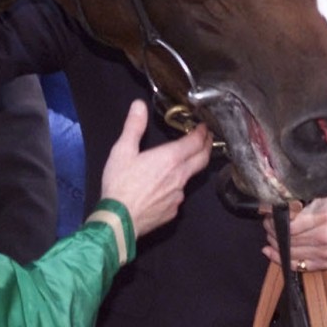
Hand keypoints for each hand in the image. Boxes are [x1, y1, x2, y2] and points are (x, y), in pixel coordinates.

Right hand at [99, 100, 210, 237]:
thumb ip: (134, 126)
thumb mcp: (122, 150)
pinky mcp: (172, 211)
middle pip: (202, 159)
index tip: (203, 127)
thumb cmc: (120, 184)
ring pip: (189, 178)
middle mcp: (180, 176)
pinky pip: (178, 195)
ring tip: (182, 162)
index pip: (195, 142)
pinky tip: (164, 187)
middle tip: (206, 138)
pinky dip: (176, 187)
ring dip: (189, 168)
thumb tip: (139, 105)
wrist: (119, 220)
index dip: (202, 132)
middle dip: (207, 146)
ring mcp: (178, 196)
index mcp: (170, 158)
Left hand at [261, 193, 326, 270]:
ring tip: (270, 234)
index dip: (274, 220)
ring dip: (275, 243)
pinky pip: (299, 265)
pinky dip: (282, 259)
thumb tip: (281, 197)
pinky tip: (271, 252)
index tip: (268, 214)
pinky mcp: (326, 263)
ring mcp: (325, 254)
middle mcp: (323, 238)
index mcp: (323, 218)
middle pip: (287, 239)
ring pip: (290, 252)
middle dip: (272, 230)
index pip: (289, 224)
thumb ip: (305, 196)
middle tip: (267, 222)